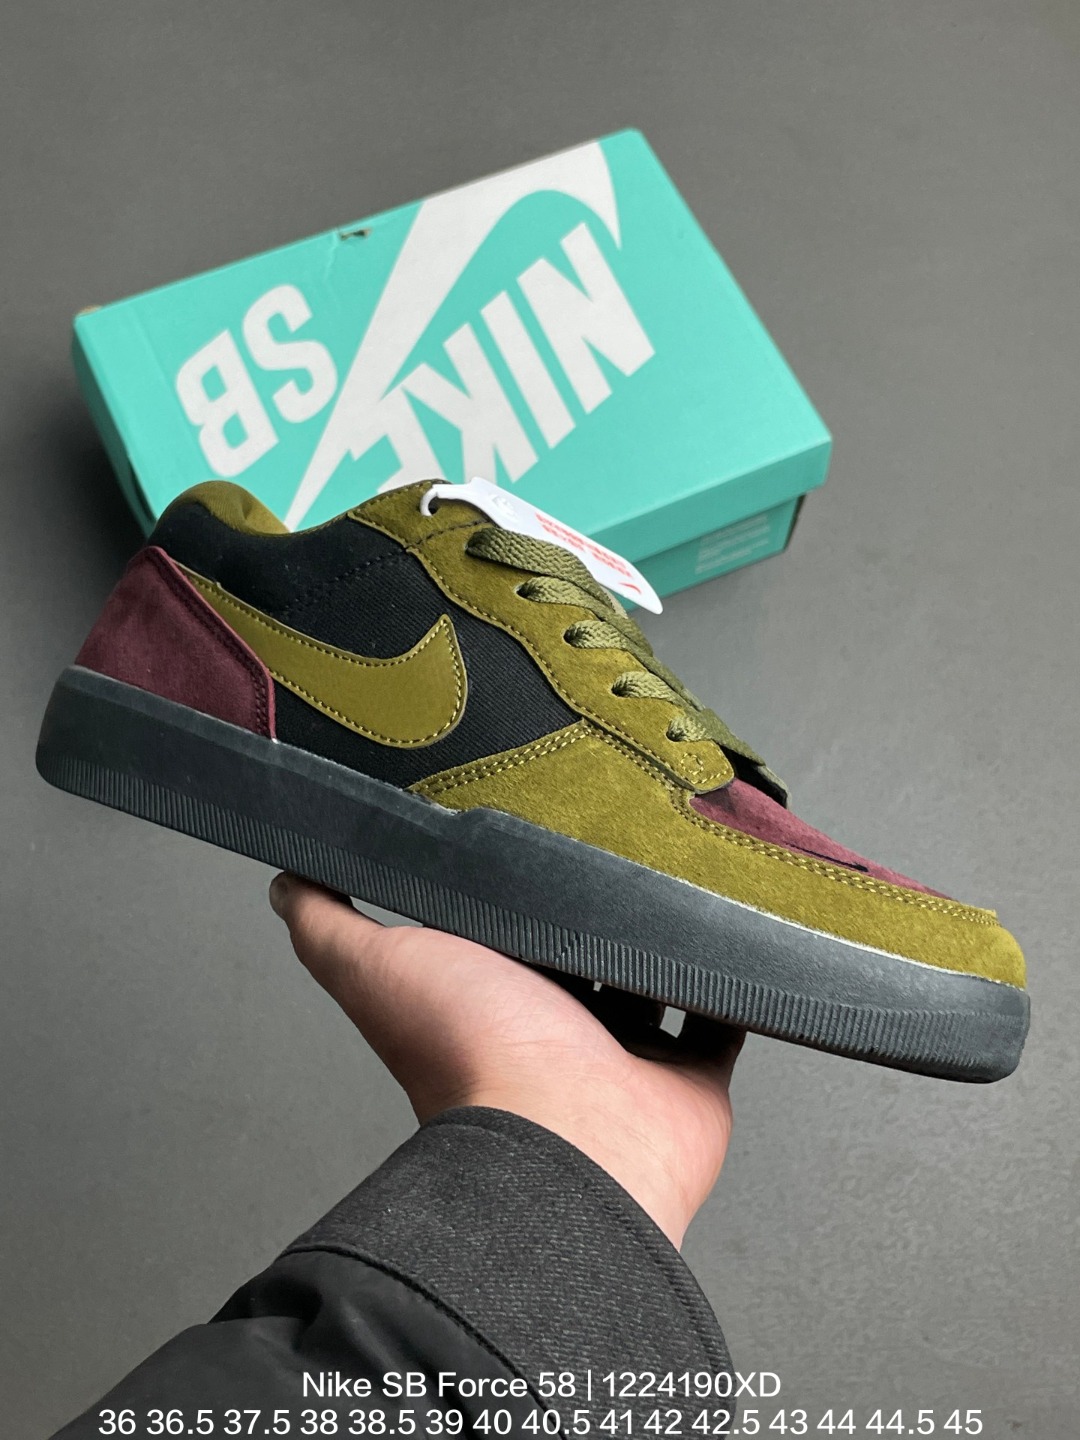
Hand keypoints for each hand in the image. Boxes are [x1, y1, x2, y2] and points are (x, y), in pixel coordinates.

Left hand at [269, 873, 742, 1248]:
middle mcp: (560, 1023)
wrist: (568, 1134)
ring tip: (682, 866)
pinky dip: (730, 982)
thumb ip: (328, 926)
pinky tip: (734, 931)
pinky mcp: (691, 1070)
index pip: (508, 925)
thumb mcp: (378, 968)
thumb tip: (284, 881)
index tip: (535, 821)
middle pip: (585, 948)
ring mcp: (628, 1049)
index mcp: (494, 994)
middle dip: (597, 901)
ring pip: (654, 976)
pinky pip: (721, 1015)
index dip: (517, 880)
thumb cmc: (473, 1054)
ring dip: (664, 933)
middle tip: (622, 831)